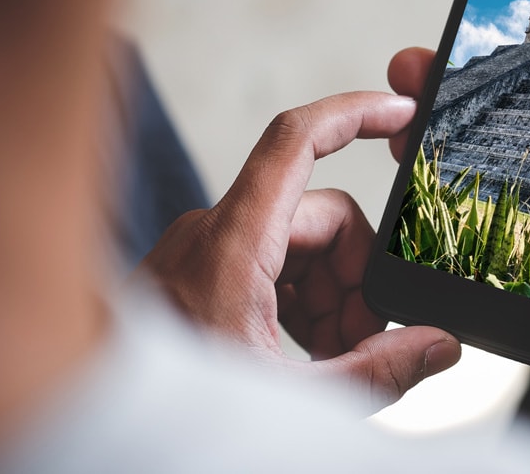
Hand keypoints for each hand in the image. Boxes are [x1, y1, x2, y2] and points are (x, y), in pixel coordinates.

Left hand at [137, 91, 460, 411]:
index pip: (297, 140)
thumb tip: (440, 345)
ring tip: (328, 359)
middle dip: (356, 278)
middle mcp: (215, 232)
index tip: (401, 113)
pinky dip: (299, 301)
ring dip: (329, 296)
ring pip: (300, 244)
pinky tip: (302, 351)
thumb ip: (377, 371)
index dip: (355, 114)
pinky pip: (272, 263)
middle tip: (360, 342)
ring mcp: (205, 250)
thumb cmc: (168, 414)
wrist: (89, 417)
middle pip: (320, 218)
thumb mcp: (292, 397)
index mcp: (233, 244)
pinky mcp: (201, 271)